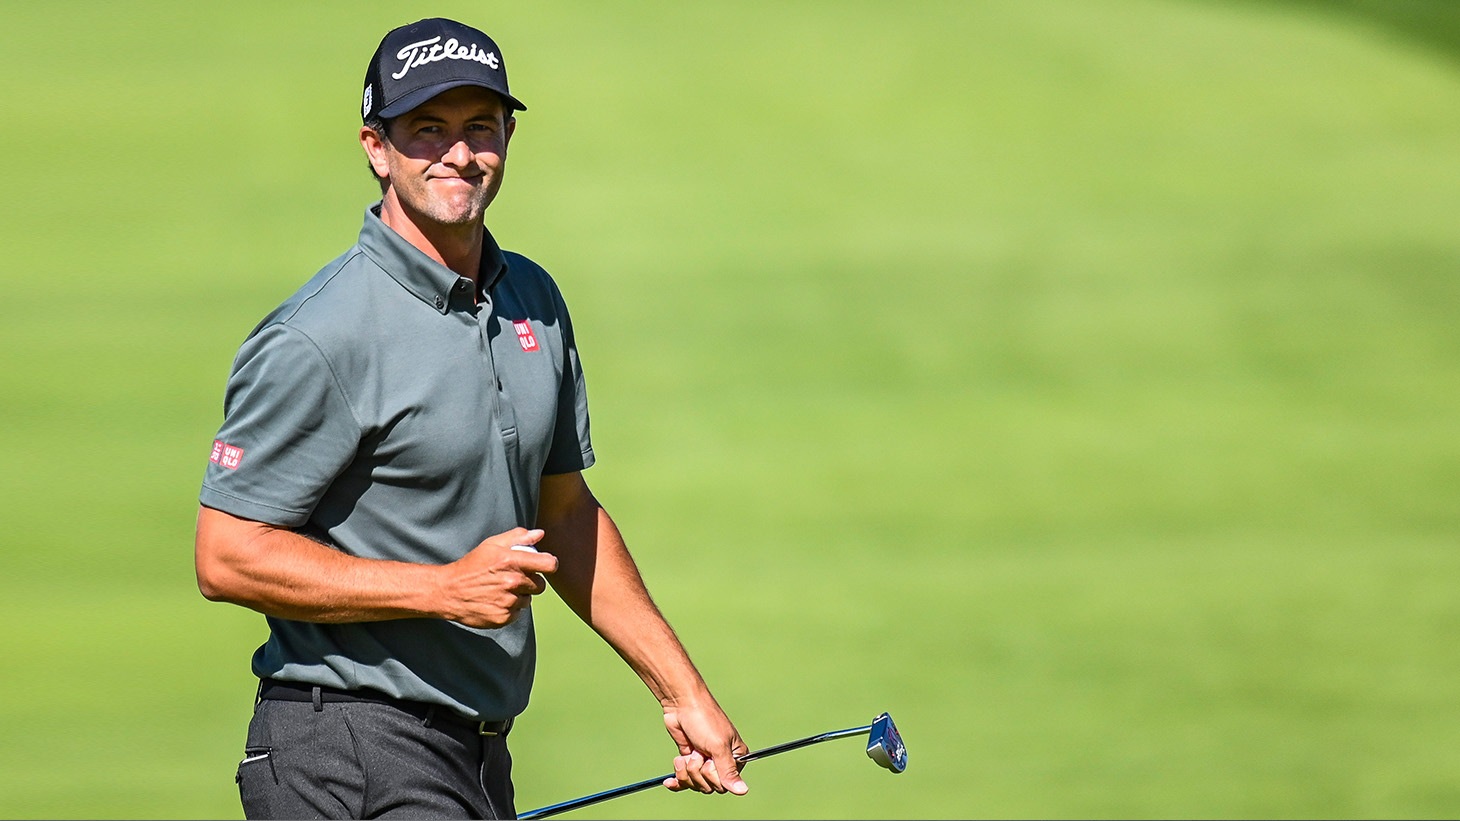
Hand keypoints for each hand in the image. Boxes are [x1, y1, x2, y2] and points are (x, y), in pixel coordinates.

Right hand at [436, 528, 557, 627]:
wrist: (449, 591)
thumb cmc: (471, 565)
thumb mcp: (491, 545)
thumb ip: (518, 537)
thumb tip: (540, 533)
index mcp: (511, 561)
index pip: (549, 564)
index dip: (550, 564)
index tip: (544, 566)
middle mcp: (512, 582)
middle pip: (540, 585)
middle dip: (531, 582)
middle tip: (514, 579)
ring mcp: (508, 601)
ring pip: (528, 600)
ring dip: (520, 596)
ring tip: (501, 590)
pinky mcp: (503, 617)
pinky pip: (517, 613)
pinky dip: (510, 609)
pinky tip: (496, 601)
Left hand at [661, 697, 748, 795]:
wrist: (682, 704)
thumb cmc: (705, 720)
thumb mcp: (718, 747)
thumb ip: (728, 771)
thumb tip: (743, 791)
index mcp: (735, 758)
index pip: (725, 785)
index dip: (712, 776)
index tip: (708, 759)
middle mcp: (722, 761)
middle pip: (709, 786)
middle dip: (697, 772)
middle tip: (696, 753)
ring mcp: (704, 761)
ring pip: (695, 784)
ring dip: (686, 772)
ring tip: (685, 755)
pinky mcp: (689, 759)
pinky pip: (684, 780)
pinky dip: (676, 781)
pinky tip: (669, 782)